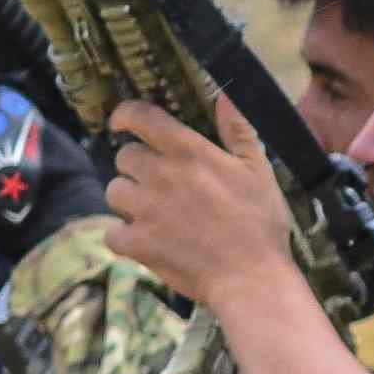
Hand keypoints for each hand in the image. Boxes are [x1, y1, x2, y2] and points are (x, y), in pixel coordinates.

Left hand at [99, 101, 294, 310]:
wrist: (252, 278)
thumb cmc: (261, 223)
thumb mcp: (258, 170)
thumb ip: (238, 131)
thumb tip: (225, 95)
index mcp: (188, 152)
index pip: (141, 117)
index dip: (125, 115)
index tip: (121, 123)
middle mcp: (160, 175)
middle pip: (124, 157)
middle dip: (136, 166)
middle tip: (158, 183)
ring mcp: (145, 210)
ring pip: (114, 192)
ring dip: (128, 199)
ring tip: (151, 212)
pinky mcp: (138, 243)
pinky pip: (112, 232)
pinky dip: (123, 236)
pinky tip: (143, 240)